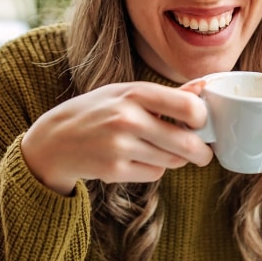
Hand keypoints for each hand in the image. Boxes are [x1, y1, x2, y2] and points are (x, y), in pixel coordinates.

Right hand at [21, 81, 214, 194]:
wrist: (55, 139)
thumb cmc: (98, 111)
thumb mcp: (126, 93)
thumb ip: (166, 94)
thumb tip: (206, 86)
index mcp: (134, 93)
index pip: (188, 107)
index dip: (202, 118)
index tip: (200, 123)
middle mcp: (127, 118)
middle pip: (186, 143)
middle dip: (201, 151)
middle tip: (203, 153)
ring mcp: (120, 146)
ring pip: (172, 161)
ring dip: (173, 159)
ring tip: (157, 149)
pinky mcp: (114, 170)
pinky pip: (154, 174)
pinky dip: (153, 169)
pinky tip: (137, 159)